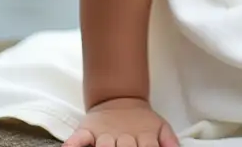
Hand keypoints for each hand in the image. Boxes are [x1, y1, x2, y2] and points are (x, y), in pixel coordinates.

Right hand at [62, 97, 179, 146]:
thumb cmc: (141, 122)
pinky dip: (72, 145)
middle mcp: (123, 137)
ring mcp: (104, 134)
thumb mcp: (160, 127)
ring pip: (105, 146)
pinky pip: (77, 139)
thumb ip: (169, 140)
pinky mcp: (87, 130)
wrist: (119, 99)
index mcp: (143, 136)